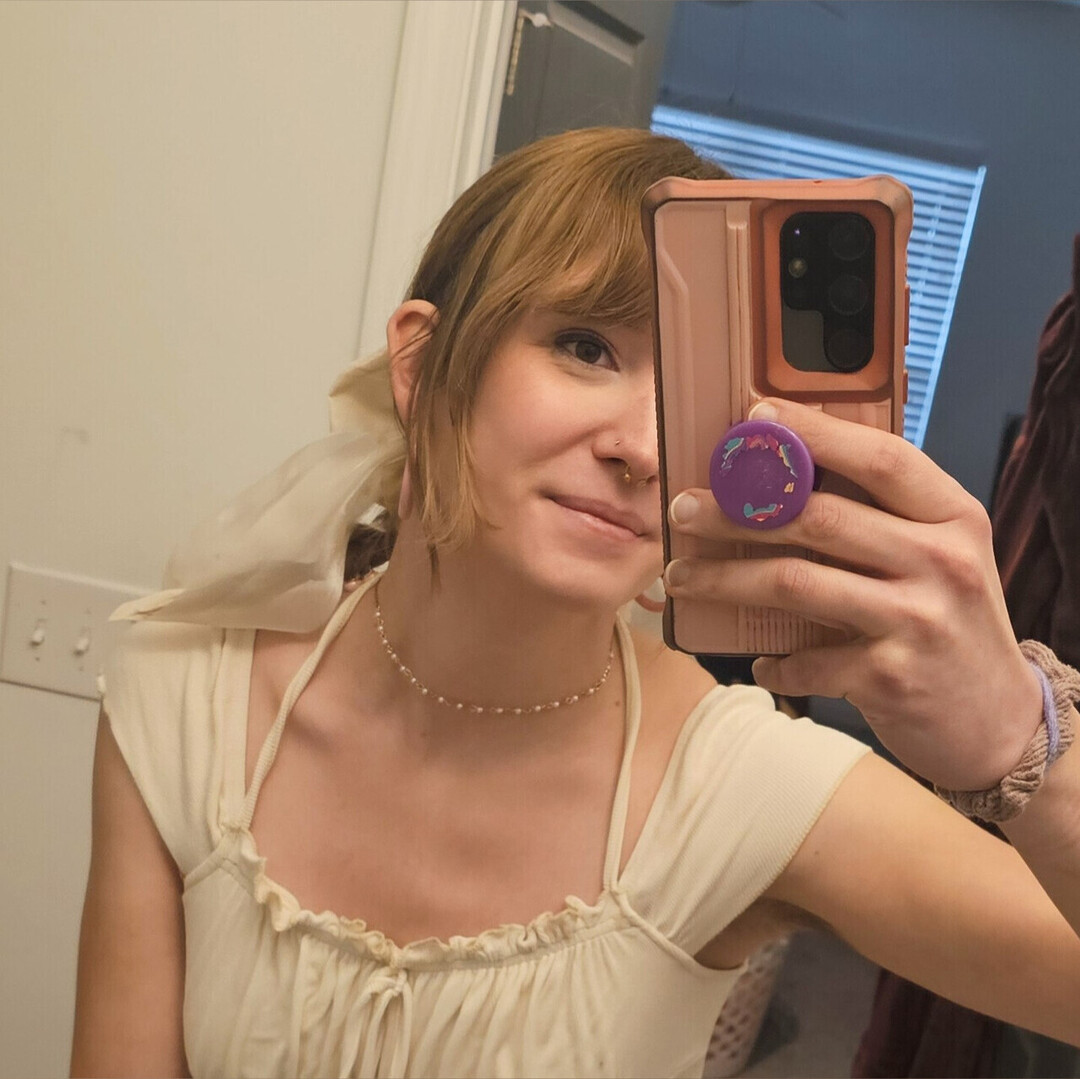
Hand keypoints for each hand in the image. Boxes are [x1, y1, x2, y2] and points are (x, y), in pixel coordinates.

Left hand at [663, 398, 1042, 791]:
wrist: (1002, 723)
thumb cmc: (953, 625)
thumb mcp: (941, 557)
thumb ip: (884, 519)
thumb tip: (786, 480)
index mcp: (953, 518)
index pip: (882, 457)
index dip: (815, 432)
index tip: (753, 418)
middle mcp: (940, 562)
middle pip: (817, 518)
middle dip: (735, 510)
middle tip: (683, 509)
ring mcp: (917, 620)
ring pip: (795, 582)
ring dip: (725, 579)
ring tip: (682, 577)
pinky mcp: (890, 677)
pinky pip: (805, 660)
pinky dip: (772, 664)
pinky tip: (759, 664)